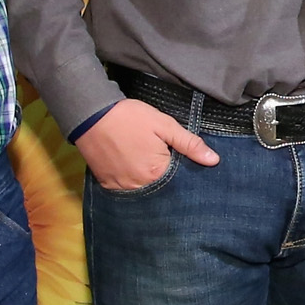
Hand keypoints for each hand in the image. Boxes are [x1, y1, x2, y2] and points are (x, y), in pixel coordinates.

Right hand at [79, 98, 213, 191]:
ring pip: (144, 191)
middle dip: (166, 179)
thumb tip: (214, 160)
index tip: (181, 160)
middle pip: (162, 189)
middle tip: (160, 159)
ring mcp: (122, 187)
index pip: (180, 182)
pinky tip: (132, 168)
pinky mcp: (107, 185)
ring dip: (149, 182)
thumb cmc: (130, 117)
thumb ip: (189, 144)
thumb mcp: (164, 125)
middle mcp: (140, 186)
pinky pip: (126, 190)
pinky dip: (132, 182)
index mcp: (157, 173)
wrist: (90, 114)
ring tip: (146, 163)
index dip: (183, 171)